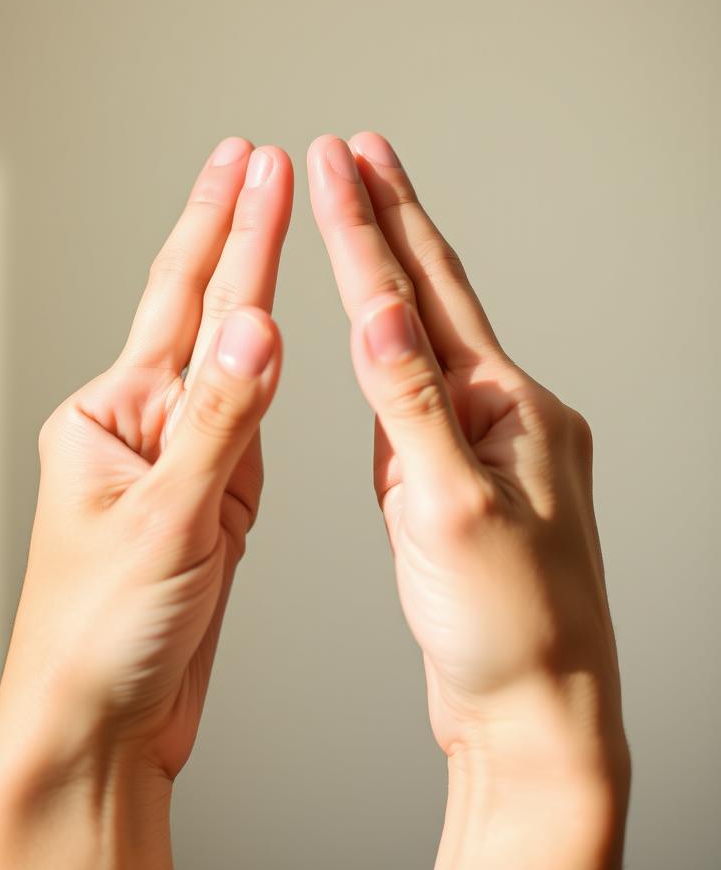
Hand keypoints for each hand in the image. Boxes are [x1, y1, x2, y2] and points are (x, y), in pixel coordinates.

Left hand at [0, 138, 292, 787]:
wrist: (102, 731)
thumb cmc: (101, 637)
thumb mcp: (166, 521)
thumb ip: (219, 421)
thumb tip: (257, 324)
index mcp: (109, 420)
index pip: (180, 306)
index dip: (226, 230)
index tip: (255, 166)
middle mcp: (139, 430)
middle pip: (199, 316)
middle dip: (235, 234)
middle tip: (262, 163)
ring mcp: (177, 465)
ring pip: (230, 366)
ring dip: (253, 294)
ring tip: (271, 220)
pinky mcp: (210, 507)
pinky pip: (246, 427)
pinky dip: (267, 381)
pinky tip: (269, 340)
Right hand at [308, 132, 626, 784]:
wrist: (533, 716)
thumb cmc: (507, 627)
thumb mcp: (454, 512)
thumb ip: (413, 409)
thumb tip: (380, 315)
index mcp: (507, 411)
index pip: (419, 300)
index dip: (368, 227)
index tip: (336, 160)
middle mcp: (507, 417)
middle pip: (437, 301)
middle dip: (392, 221)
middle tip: (358, 153)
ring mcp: (489, 449)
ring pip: (428, 347)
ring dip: (393, 279)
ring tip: (369, 219)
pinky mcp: (465, 486)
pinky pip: (421, 404)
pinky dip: (393, 357)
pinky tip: (385, 340)